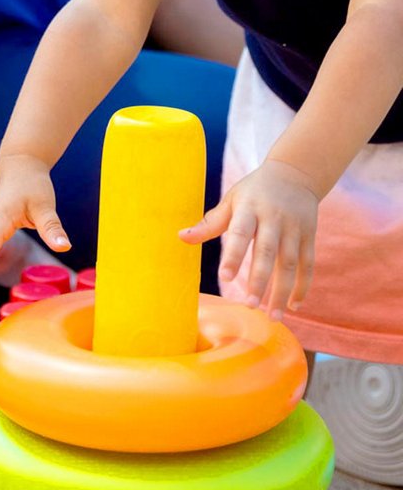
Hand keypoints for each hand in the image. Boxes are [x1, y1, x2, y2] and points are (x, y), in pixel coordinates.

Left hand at [179, 158, 319, 319]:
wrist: (295, 173)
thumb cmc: (254, 191)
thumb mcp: (231, 201)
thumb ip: (210, 223)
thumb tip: (180, 237)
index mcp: (249, 208)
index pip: (239, 233)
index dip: (233, 256)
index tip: (224, 277)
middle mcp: (273, 218)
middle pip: (267, 252)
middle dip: (258, 280)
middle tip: (249, 306)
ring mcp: (294, 228)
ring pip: (290, 263)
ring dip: (282, 291)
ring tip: (272, 316)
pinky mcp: (309, 236)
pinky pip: (308, 264)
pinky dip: (303, 286)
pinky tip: (293, 305)